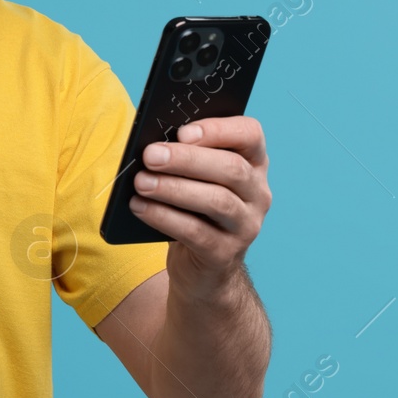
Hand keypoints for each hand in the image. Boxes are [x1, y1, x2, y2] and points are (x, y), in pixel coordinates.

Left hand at [129, 116, 270, 294]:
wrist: (202, 268)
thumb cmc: (193, 210)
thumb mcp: (194, 180)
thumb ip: (183, 159)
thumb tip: (153, 145)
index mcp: (253, 164)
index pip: (249, 134)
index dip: (218, 129)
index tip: (183, 132)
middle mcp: (257, 193)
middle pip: (231, 168)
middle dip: (187, 159)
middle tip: (150, 155)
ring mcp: (246, 226)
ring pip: (217, 201)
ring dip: (174, 188)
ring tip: (141, 182)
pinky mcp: (225, 253)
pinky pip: (196, 232)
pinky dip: (164, 217)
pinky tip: (139, 207)